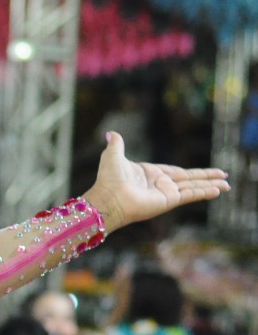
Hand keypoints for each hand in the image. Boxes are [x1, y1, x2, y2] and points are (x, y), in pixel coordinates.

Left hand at [82, 132, 229, 232]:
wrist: (108, 198)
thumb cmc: (108, 178)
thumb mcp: (113, 155)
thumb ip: (117, 144)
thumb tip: (112, 133)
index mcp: (149, 174)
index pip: (175, 172)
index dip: (190, 172)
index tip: (203, 173)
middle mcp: (159, 185)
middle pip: (189, 180)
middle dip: (207, 178)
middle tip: (223, 177)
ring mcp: (165, 193)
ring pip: (193, 187)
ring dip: (210, 185)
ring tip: (227, 186)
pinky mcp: (168, 201)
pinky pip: (190, 195)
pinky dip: (204, 192)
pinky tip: (218, 190)